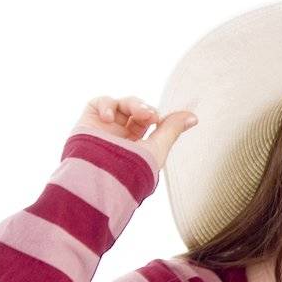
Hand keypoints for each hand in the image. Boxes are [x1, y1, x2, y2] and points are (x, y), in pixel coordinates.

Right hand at [71, 94, 196, 172]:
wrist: (100, 178)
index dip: (155, 114)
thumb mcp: (157, 148)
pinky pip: (98, 103)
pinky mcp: (87, 123)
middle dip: (145, 109)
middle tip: (152, 116)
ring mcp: (103, 129)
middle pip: (135, 110)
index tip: (160, 118)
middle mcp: (119, 136)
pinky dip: (106, 105)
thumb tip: (193, 117)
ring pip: (120, 104)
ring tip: (140, 113)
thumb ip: (172, 129)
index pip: (148, 120)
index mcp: (136, 144)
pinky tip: (109, 118)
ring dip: (133, 104)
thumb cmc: (131, 169)